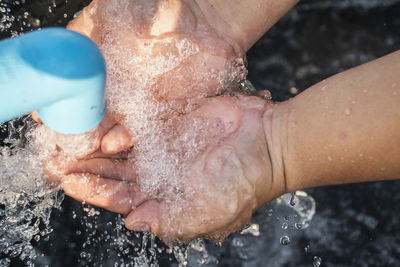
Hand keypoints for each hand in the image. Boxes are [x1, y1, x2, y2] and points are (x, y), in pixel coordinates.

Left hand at [44, 0, 285, 242]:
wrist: (268, 141)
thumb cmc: (243, 181)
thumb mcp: (209, 212)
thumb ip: (170, 221)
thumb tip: (132, 222)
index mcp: (166, 199)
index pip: (120, 198)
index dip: (93, 192)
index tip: (68, 181)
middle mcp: (160, 175)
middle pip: (113, 174)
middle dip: (85, 169)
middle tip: (55, 162)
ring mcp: (163, 147)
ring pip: (120, 150)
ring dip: (94, 147)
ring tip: (67, 141)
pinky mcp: (169, 122)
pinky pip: (137, 124)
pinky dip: (117, 125)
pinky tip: (97, 121)